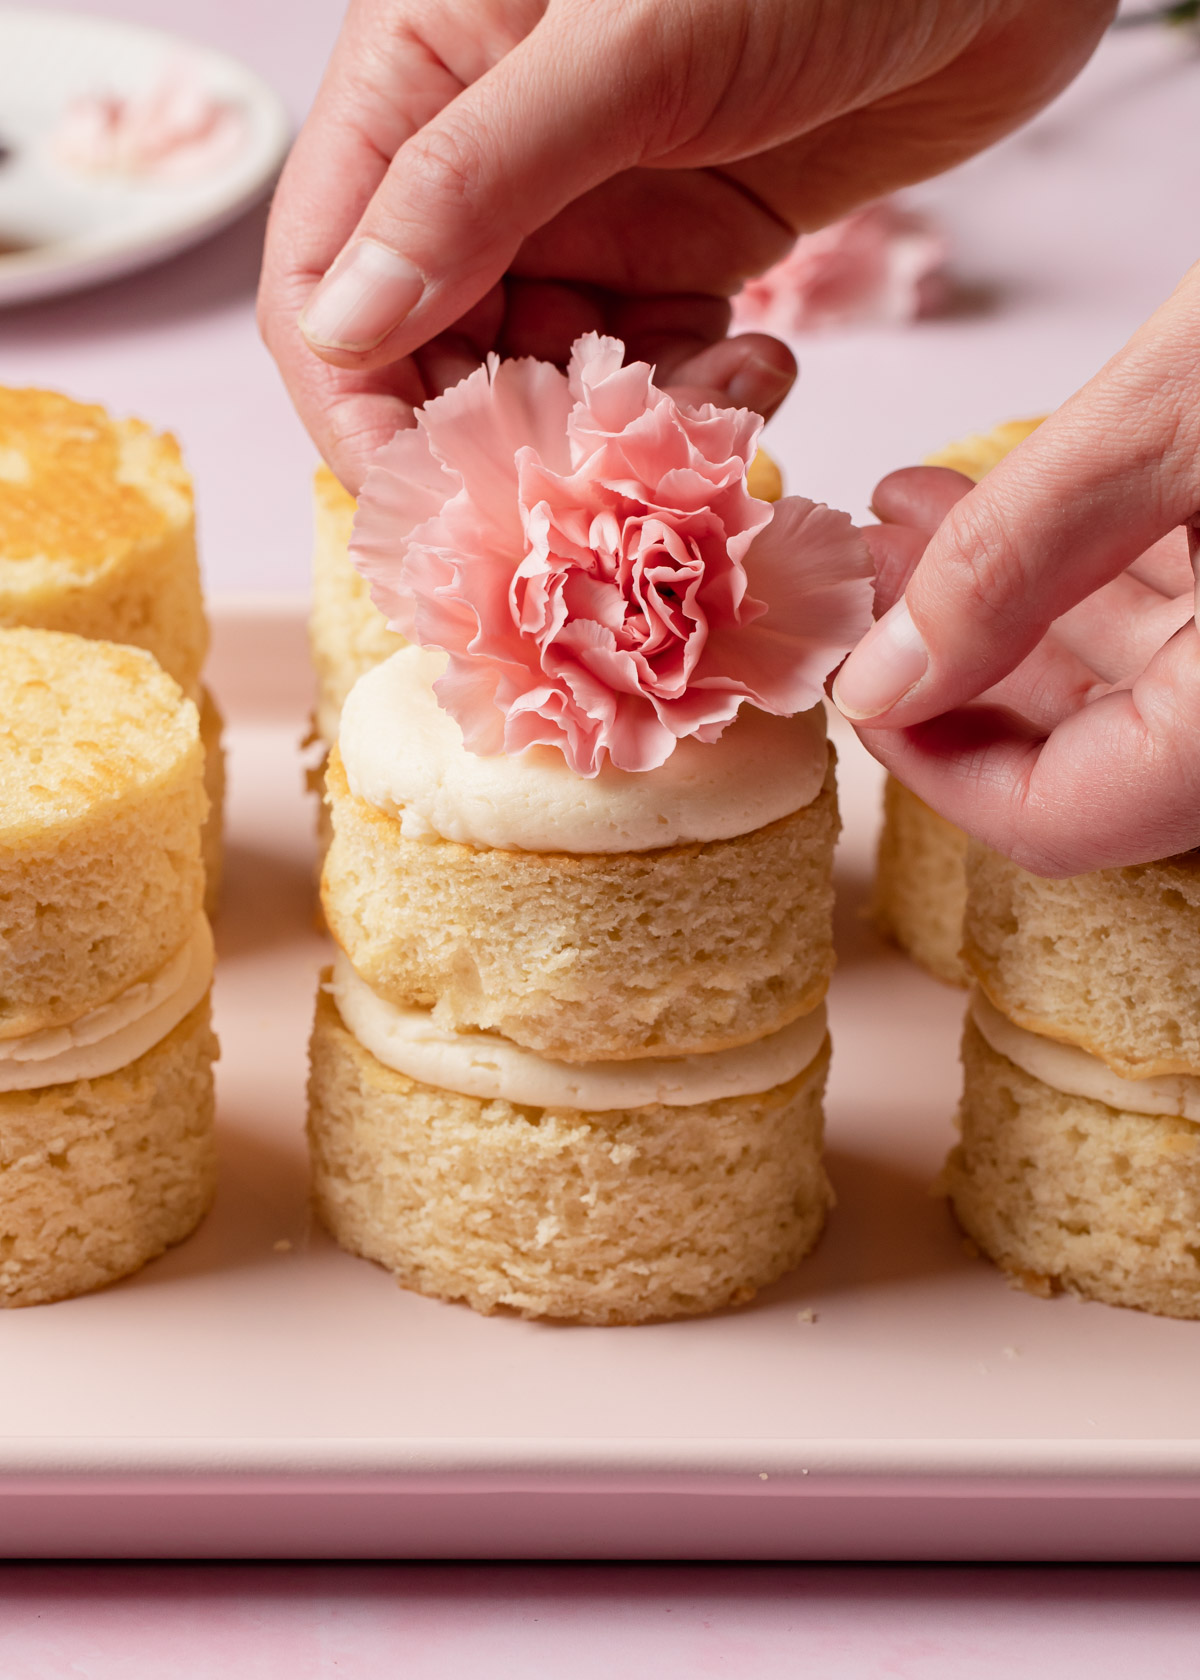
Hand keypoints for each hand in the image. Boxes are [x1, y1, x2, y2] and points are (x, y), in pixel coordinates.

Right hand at [258, 0, 1112, 491]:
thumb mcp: (631, 45)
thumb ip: (476, 178)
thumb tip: (345, 325)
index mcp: (423, 71)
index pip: (325, 273)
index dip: (359, 409)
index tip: (427, 508)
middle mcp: (491, 157)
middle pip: (431, 356)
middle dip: (497, 447)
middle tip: (583, 503)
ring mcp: (591, 213)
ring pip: (546, 387)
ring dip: (610, 443)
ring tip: (699, 435)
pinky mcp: (688, 256)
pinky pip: (649, 378)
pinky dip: (694, 412)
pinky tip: (757, 380)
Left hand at [834, 266, 1199, 874]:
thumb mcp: (1188, 414)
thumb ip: (1020, 557)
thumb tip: (882, 680)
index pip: (1063, 823)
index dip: (935, 767)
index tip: (858, 687)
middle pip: (1084, 747)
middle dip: (955, 658)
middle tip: (869, 577)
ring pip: (1133, 673)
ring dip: (1008, 600)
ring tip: (910, 517)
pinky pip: (1189, 614)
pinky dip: (1094, 563)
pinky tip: (1014, 495)